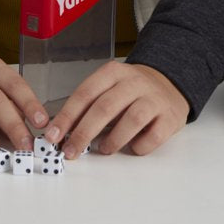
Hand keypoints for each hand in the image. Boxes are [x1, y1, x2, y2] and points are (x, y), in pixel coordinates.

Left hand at [45, 62, 189, 158]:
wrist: (169, 83)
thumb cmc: (131, 91)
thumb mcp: (109, 88)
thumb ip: (89, 105)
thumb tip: (62, 132)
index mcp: (114, 72)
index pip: (85, 93)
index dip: (67, 116)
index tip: (53, 135)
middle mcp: (134, 82)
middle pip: (105, 107)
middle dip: (84, 133)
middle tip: (71, 151)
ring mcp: (154, 98)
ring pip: (132, 119)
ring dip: (113, 139)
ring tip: (104, 149)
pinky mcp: (170, 117)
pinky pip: (153, 136)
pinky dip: (139, 146)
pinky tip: (132, 147)